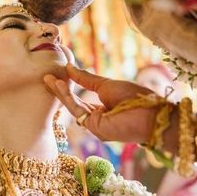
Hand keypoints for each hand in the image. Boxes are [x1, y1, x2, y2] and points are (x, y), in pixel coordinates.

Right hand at [44, 63, 160, 143]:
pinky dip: (68, 97)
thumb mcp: (107, 85)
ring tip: (49, 79)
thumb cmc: (134, 98)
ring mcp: (95, 126)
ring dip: (61, 93)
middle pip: (74, 105)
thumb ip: (87, 79)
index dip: (69, 89)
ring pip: (73, 107)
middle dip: (60, 91)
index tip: (57, 75)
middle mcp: (97, 121)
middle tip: (46, 77)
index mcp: (103, 111)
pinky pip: (77, 110)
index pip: (81, 101)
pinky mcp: (94, 127)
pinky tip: (60, 85)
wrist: (150, 112)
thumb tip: (70, 68)